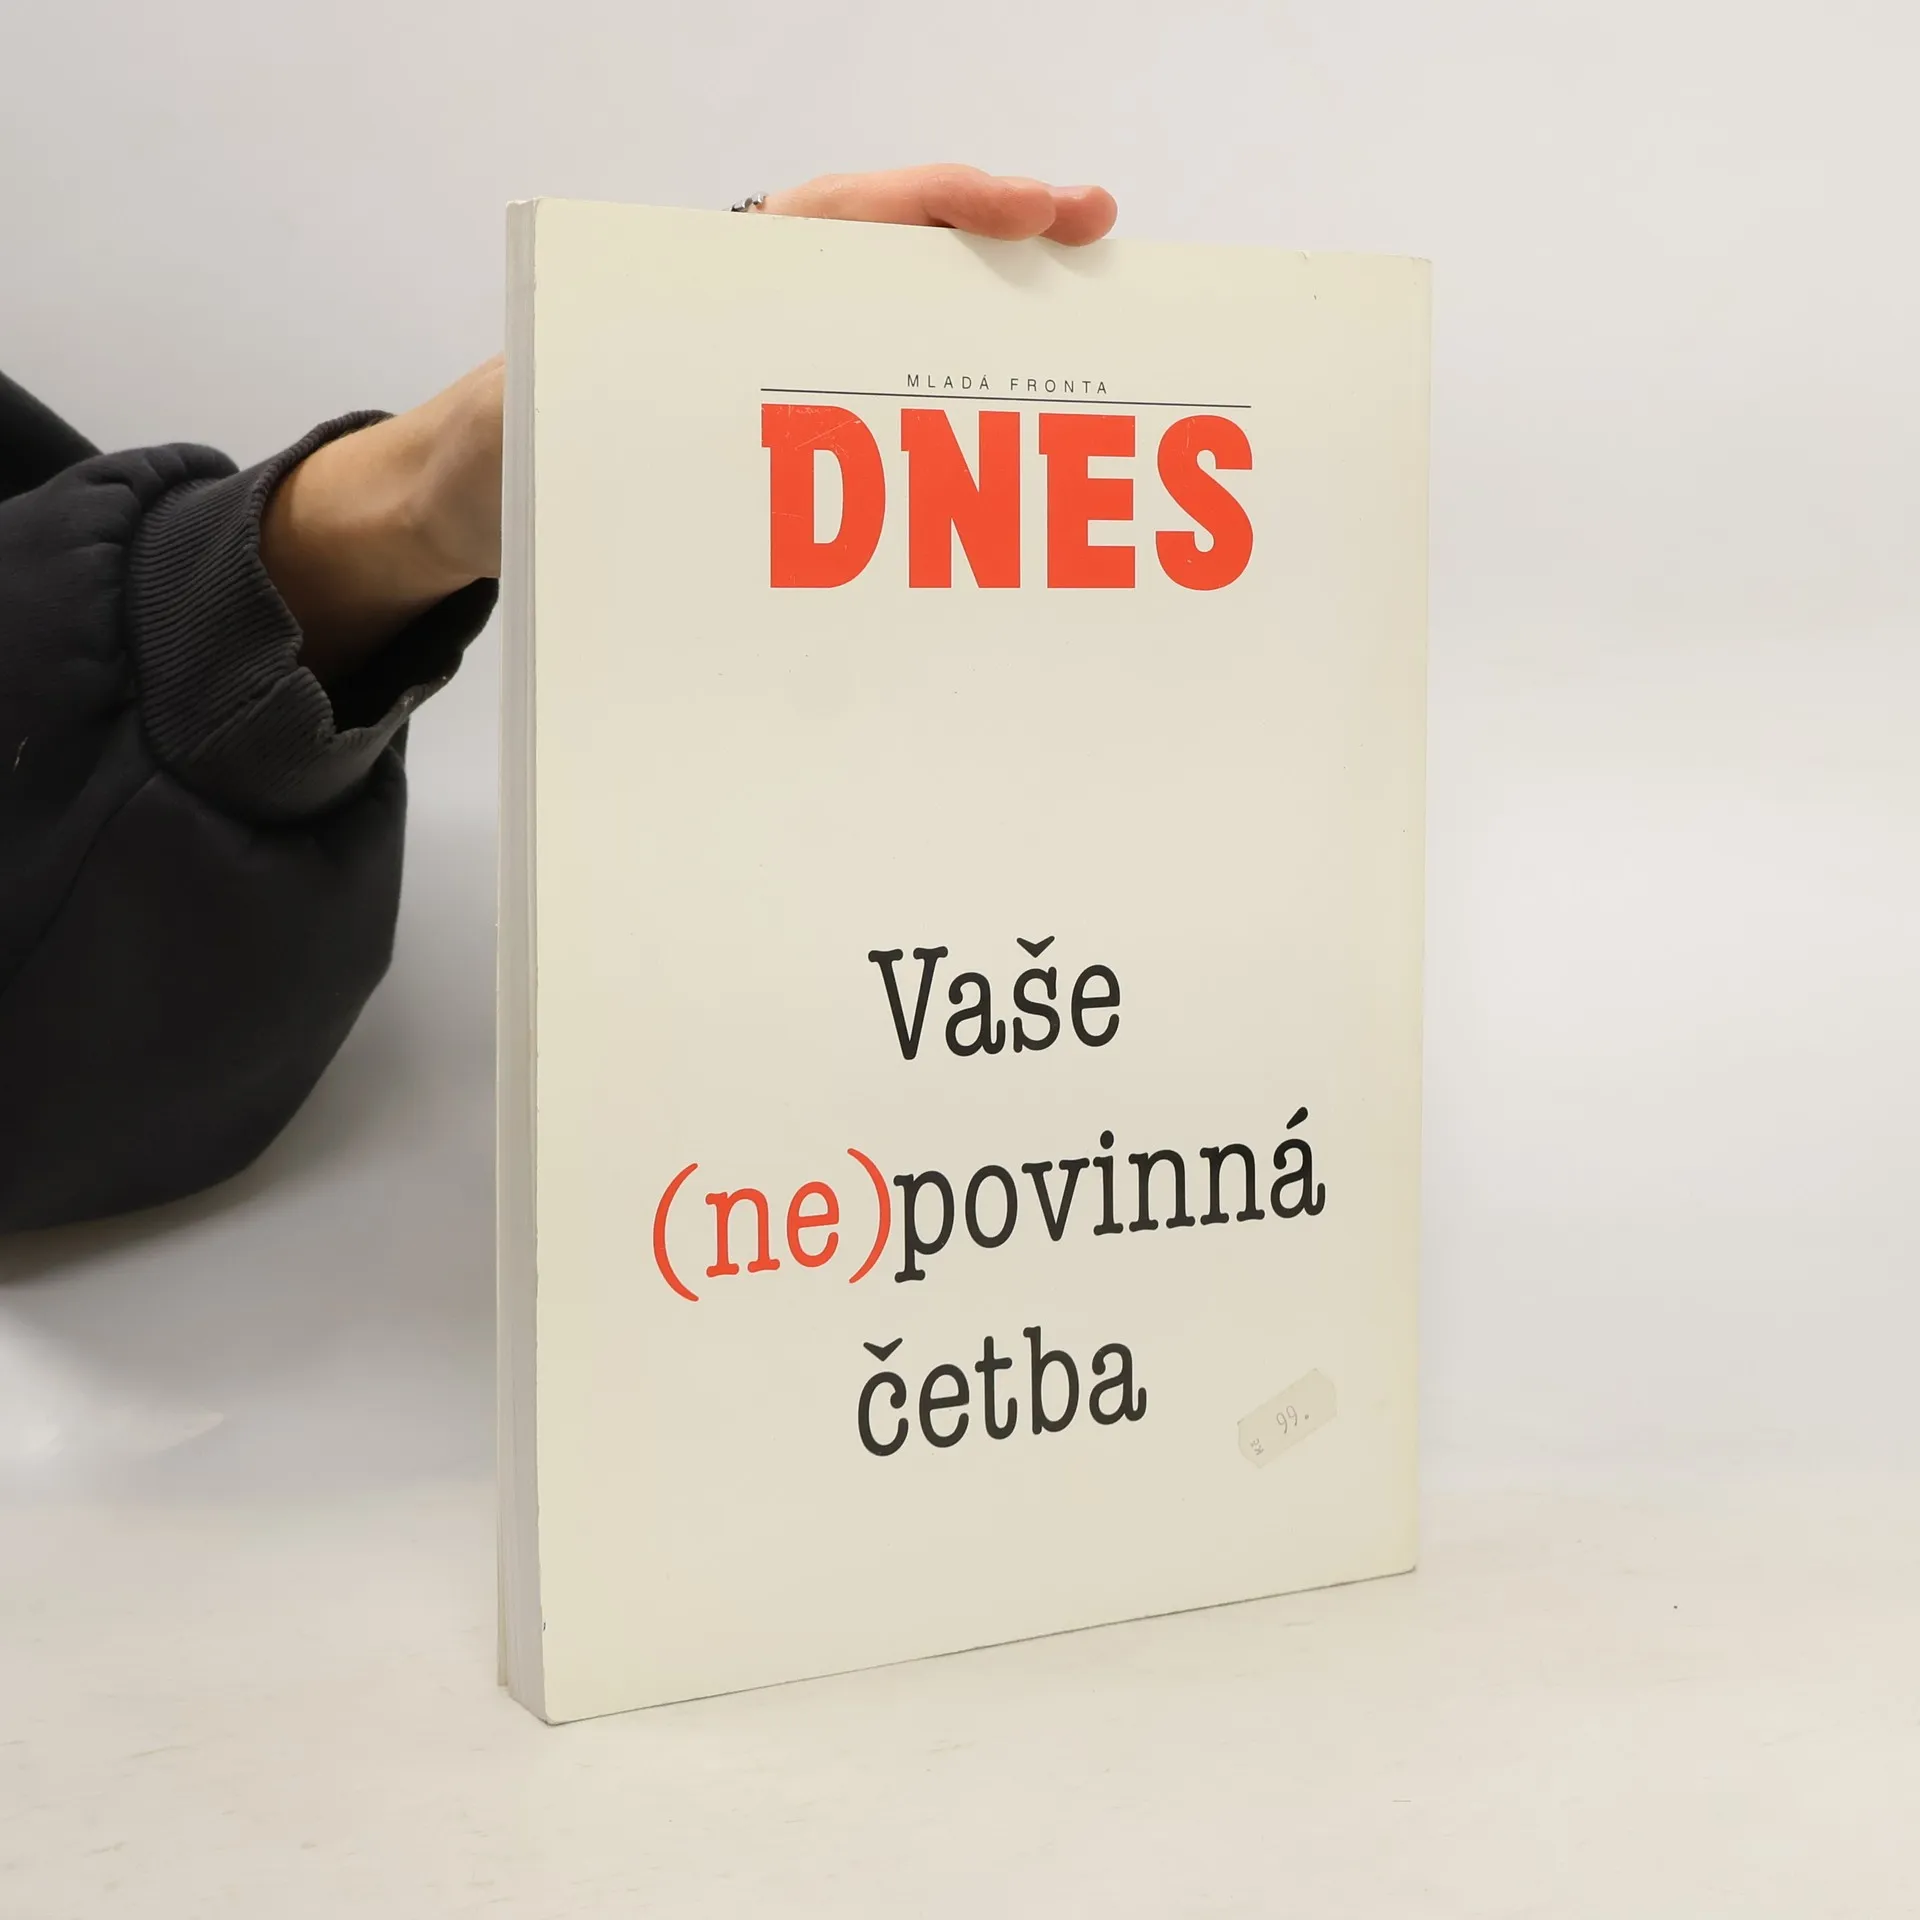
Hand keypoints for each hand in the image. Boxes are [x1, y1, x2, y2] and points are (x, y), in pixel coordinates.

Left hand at [268, 167, 1115, 684]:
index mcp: (721, 284)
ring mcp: (797, 378)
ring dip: (1000, 339)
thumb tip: (642, 421)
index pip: (850, 216)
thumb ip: (580, 403)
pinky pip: (893, 428)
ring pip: (915, 338)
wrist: (488, 501)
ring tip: (1092, 358)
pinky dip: (960, 435)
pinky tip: (1015, 469)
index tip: (1030, 208)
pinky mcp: (803, 445)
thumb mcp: (530, 414)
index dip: (944, 206)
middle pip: (910, 260)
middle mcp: (775, 315)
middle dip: (1009, 244)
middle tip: (1102, 240)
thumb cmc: (509, 446)